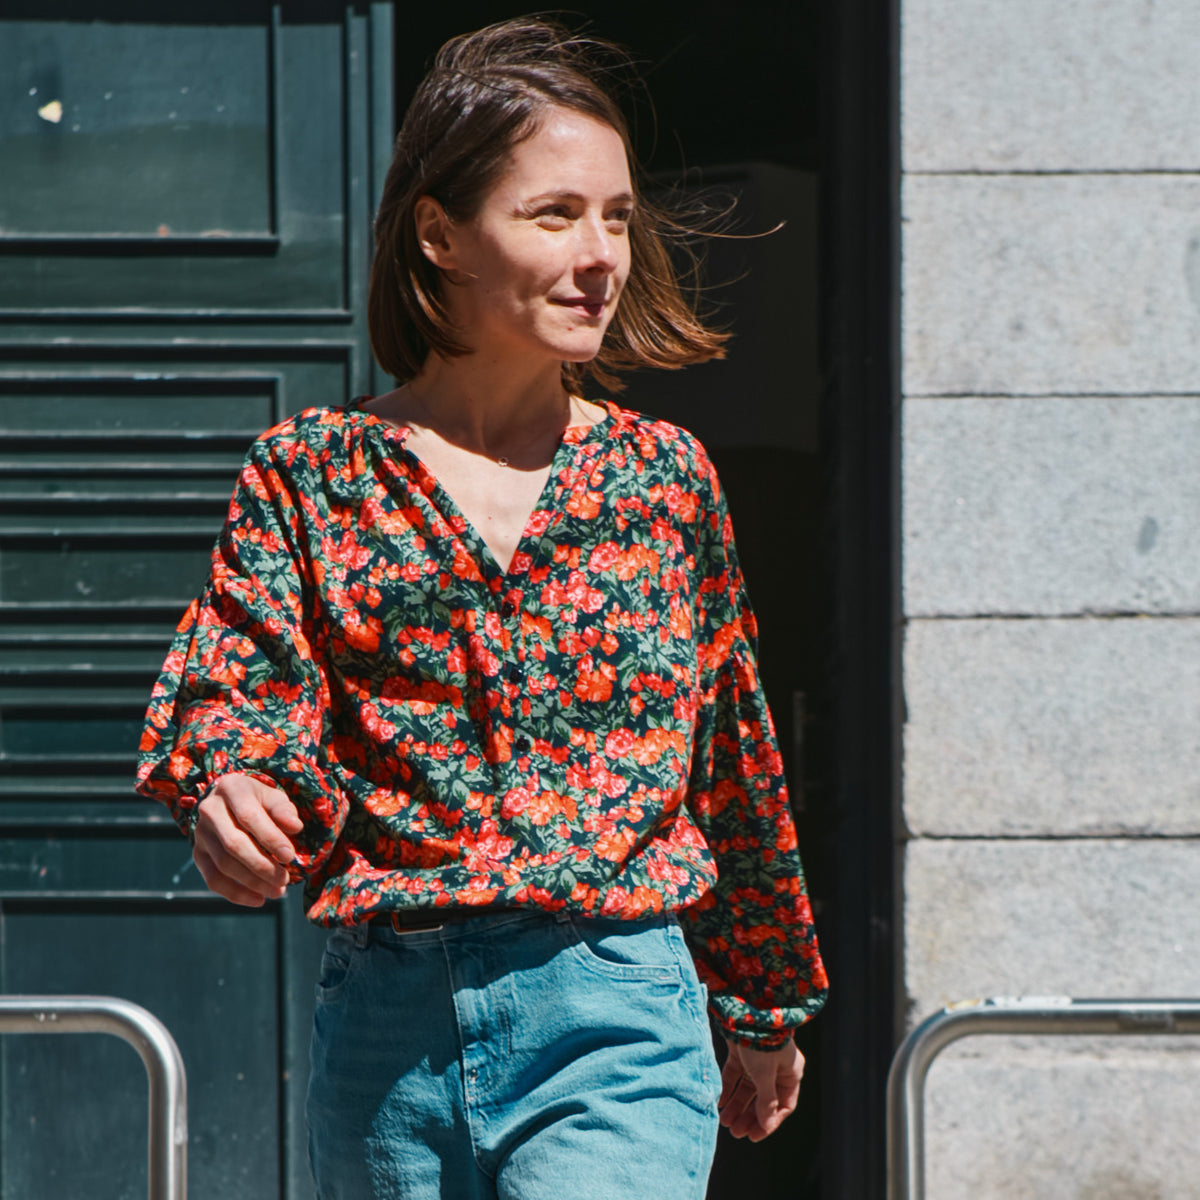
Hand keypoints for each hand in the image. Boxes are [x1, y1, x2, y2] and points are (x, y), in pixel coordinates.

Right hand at [193, 773, 302, 906]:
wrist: (231, 802)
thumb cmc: (259, 801)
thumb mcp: (273, 797)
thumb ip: (284, 810)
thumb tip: (295, 828)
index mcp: (231, 788)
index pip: (249, 817)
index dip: (270, 838)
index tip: (290, 856)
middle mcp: (209, 809)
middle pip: (234, 844)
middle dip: (262, 866)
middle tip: (285, 880)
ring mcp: (200, 833)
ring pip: (224, 865)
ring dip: (252, 883)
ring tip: (277, 891)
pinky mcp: (197, 854)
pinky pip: (213, 879)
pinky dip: (236, 893)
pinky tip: (258, 899)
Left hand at [718, 1036, 804, 1140]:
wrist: (746, 1009)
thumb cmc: (763, 1041)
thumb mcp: (765, 1074)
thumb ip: (766, 1100)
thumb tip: (766, 1124)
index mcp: (790, 1072)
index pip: (783, 1105)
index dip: (769, 1122)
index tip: (754, 1135)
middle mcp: (776, 1067)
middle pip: (763, 1099)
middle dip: (749, 1116)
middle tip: (736, 1133)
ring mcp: (758, 1059)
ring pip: (748, 1088)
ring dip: (737, 1105)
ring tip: (725, 1122)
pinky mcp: (742, 1051)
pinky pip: (735, 1075)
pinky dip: (728, 1089)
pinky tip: (720, 1103)